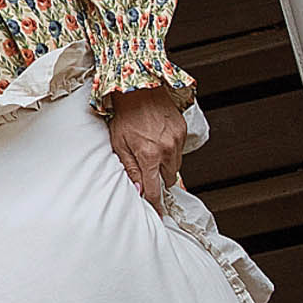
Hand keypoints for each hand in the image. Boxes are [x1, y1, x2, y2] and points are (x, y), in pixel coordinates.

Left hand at [108, 85, 186, 208]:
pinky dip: (171, 151)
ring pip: (175, 166)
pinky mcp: (182, 131)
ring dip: (165, 166)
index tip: (157, 213)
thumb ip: (130, 169)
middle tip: (148, 172)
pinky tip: (158, 140)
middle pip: (168, 180)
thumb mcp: (119, 144)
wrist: (139, 89)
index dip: (155, 203)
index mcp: (149, 155)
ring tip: (152, 152)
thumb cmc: (125, 116)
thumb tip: (138, 191)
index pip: (155, 189)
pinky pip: (179, 150)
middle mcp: (167, 150)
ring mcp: (177, 140)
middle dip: (159, 180)